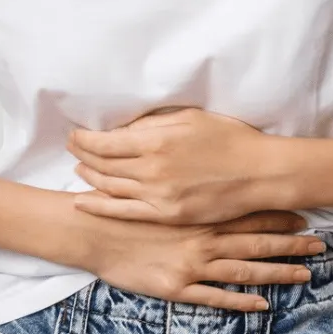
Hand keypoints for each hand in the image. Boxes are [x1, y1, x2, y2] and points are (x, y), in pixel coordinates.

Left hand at [66, 106, 275, 224]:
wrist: (260, 173)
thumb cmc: (229, 139)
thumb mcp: (190, 118)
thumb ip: (153, 123)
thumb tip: (123, 128)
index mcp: (156, 141)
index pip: (104, 142)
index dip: (84, 139)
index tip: (75, 135)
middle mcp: (152, 170)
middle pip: (102, 164)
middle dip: (82, 155)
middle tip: (72, 148)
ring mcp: (158, 196)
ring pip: (110, 188)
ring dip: (89, 177)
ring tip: (79, 169)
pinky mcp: (168, 215)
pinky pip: (125, 213)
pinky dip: (100, 207)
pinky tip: (84, 202)